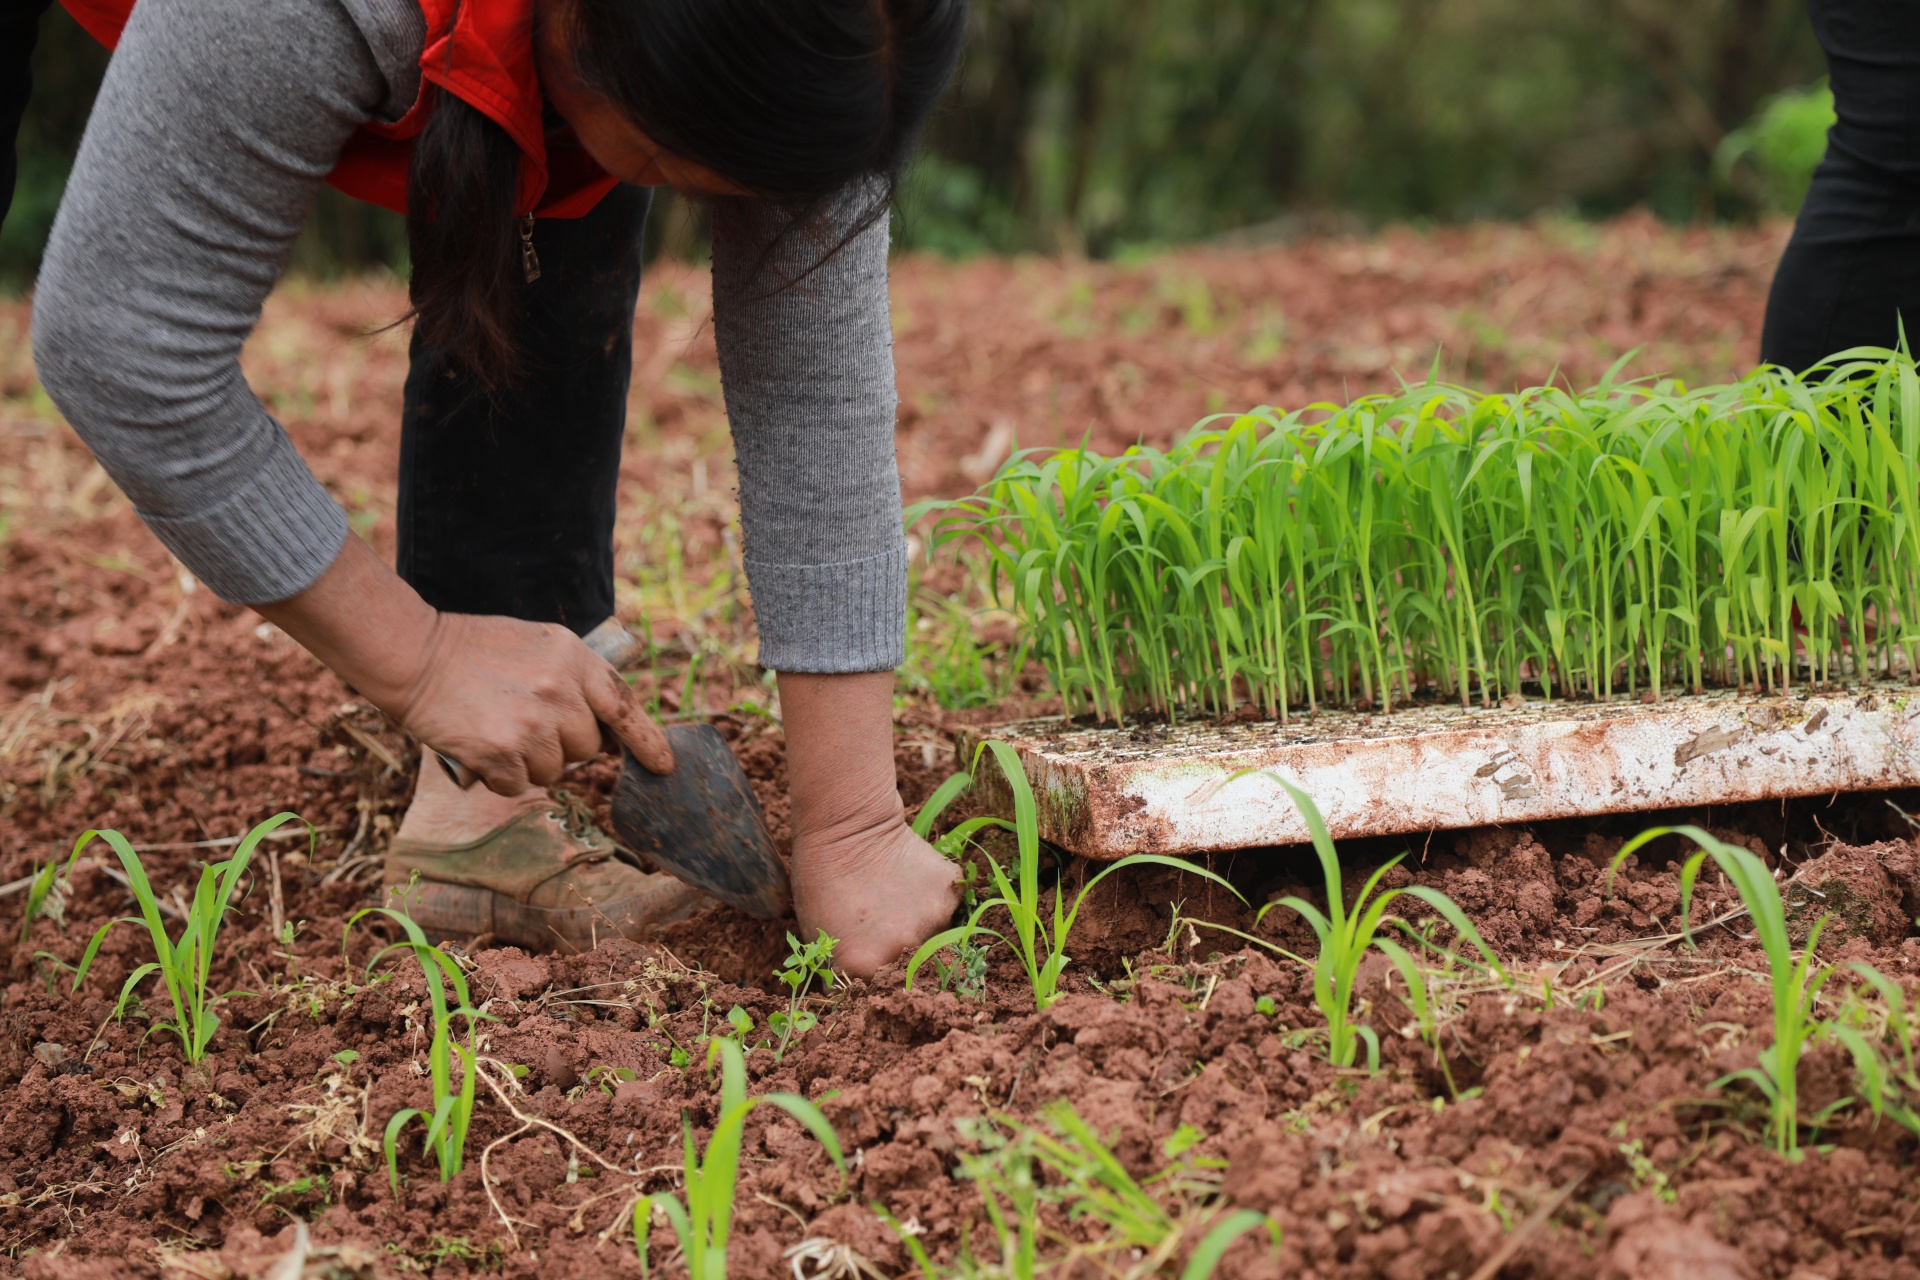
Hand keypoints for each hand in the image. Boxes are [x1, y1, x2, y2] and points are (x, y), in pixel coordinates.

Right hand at [255, 536, 671, 794]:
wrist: (412, 654)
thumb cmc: (471, 648)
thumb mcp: (537, 644)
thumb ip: (571, 676)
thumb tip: (598, 720)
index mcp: (574, 659)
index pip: (624, 705)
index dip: (647, 740)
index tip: (665, 765)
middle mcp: (560, 693)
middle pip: (588, 747)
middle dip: (564, 744)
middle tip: (526, 722)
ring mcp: (532, 726)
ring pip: (555, 771)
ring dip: (531, 762)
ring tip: (499, 729)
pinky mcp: (502, 754)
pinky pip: (519, 785)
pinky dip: (501, 777)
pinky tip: (481, 747)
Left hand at [780, 670, 958, 976]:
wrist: (847, 826)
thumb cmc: (822, 879)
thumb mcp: (817, 935)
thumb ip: (842, 970)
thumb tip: (859, 994)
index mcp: (865, 966)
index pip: (876, 992)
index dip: (872, 976)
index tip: (868, 957)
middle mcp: (904, 950)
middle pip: (913, 968)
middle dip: (901, 953)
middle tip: (883, 923)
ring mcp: (933, 920)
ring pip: (935, 936)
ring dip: (920, 924)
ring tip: (895, 899)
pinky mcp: (950, 890)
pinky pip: (949, 904)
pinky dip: (934, 897)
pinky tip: (911, 881)